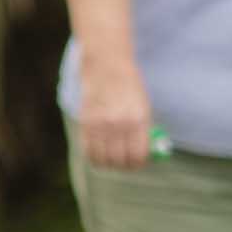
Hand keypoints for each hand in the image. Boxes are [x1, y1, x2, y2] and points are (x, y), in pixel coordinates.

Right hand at [74, 54, 155, 172]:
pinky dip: (93, 157)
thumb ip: (144, 130)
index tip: (137, 162)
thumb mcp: (143, 106)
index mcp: (138, 119)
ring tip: (111, 158)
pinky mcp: (85, 123)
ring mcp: (100, 124)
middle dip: (124, 165)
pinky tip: (98, 152)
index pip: (138, 155)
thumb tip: (147, 155)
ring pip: (102, 160)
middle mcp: (118, 124)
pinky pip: (88, 151)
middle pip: (120, 161)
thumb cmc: (129, 86)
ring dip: (108, 163)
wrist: (106, 65)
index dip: (138, 163)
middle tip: (124, 162)